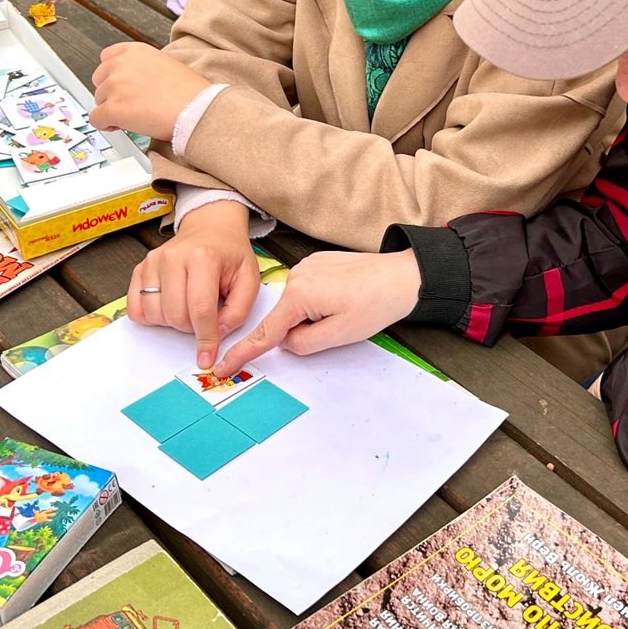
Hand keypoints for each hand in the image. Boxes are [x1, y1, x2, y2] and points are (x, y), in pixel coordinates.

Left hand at [90, 42, 210, 142]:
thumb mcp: (166, 65)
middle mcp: (121, 64)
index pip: (107, 58)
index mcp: (135, 51)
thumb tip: (134, 81)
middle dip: (111, 93)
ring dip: (112, 110)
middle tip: (130, 104)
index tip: (120, 86)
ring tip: (134, 116)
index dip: (113, 76)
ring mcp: (115, 86)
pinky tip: (124, 126)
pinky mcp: (113, 108)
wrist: (197, 110)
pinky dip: (107, 125)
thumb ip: (143, 68)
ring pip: (99, 101)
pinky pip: (97, 120)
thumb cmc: (190, 93)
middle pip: (99, 80)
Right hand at [127, 201, 260, 372]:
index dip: (205, 338)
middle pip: (175, 315)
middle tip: (205, 317)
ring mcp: (152, 262)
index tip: (207, 357)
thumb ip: (239, 310)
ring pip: (154, 315)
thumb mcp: (248, 278)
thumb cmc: (230, 254)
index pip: (200, 309)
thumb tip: (217, 335)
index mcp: (203, 258)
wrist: (211, 228)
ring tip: (188, 308)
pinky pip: (136, 309)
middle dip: (191, 328)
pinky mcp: (140, 269)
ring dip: (172, 323)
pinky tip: (170, 307)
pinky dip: (152, 317)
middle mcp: (173, 258)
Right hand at [218, 249, 420, 374]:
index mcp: (299, 294)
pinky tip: (344, 297)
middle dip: (305, 329)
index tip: (223, 366)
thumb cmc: (377, 303)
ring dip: (315, 315)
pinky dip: (320, 302)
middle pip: (286, 319)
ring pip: (298, 307)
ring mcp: (307, 266)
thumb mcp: (338, 336)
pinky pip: (308, 292)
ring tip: (347, 307)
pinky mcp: (317, 262)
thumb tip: (287, 341)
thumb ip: (303, 344)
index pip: (265, 332)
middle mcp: (297, 275)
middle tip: (341, 321)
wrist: (404, 276)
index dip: (243, 353)